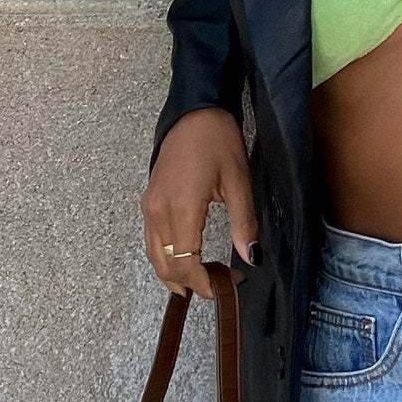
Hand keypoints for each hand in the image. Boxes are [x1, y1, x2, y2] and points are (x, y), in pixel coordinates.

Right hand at [141, 106, 259, 299]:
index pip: (185, 263)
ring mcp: (150, 207)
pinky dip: (166, 258)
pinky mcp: (149, 202)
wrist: (194, 113)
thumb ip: (244, 223)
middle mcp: (158, 211)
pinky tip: (186, 260)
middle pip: (165, 265)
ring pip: (154, 256)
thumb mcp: (239, 182)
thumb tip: (252, 258)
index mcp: (181, 207)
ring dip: (175, 274)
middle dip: (190, 284)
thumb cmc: (218, 142)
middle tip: (219, 288)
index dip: (205, 283)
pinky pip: (152, 241)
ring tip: (203, 281)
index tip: (228, 287)